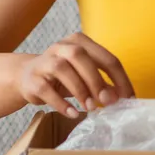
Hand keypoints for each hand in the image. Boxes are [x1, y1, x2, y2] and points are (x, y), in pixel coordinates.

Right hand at [17, 32, 134, 118]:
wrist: (26, 76)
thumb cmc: (62, 76)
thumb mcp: (85, 76)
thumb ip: (102, 83)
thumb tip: (120, 97)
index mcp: (79, 42)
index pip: (105, 57)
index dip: (119, 78)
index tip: (128, 98)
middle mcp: (61, 46)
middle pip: (80, 56)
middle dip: (97, 80)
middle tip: (107, 102)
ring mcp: (44, 60)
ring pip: (62, 69)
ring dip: (80, 90)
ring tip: (90, 108)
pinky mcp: (32, 78)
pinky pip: (46, 90)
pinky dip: (61, 104)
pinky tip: (73, 113)